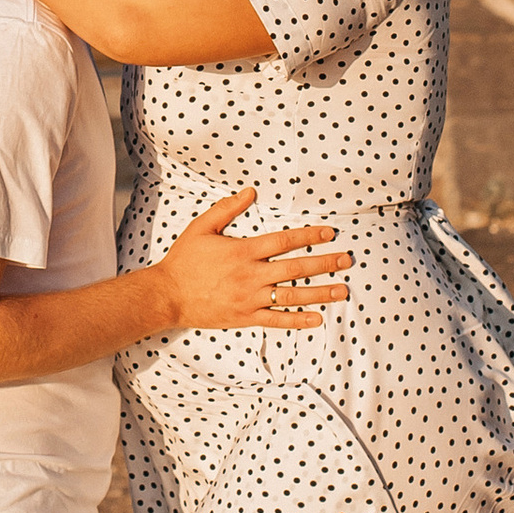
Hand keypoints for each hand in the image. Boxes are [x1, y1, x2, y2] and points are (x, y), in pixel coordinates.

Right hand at [157, 189, 351, 333]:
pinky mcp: (245, 317)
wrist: (167, 295)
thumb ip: (227, 209)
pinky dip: (297, 321)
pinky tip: (317, 319)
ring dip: (319, 293)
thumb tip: (251, 192)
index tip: (329, 233)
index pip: (284, 241)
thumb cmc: (184, 260)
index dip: (309, 235)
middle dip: (324, 263)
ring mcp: (249, 299)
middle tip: (346, 260)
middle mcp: (250, 276)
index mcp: (243, 251)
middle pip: (295, 268)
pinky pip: (276, 320)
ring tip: (342, 291)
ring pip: (291, 296)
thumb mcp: (202, 227)